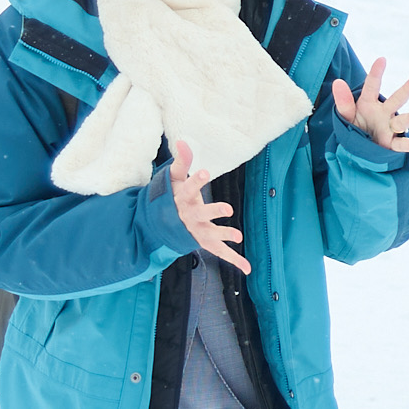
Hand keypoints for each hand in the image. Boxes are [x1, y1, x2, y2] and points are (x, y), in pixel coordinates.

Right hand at [170, 138, 248, 273]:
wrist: (159, 225)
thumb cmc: (171, 196)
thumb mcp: (173, 179)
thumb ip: (181, 161)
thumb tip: (183, 140)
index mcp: (181, 199)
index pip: (189, 189)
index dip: (196, 181)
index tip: (205, 172)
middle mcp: (189, 216)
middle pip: (201, 213)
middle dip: (214, 211)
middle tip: (228, 208)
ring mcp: (197, 231)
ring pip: (211, 234)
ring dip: (224, 235)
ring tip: (238, 235)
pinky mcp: (205, 243)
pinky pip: (220, 253)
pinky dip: (235, 260)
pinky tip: (248, 268)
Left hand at [334, 58, 408, 151]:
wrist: (359, 150)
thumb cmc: (354, 128)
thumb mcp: (346, 116)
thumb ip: (343, 102)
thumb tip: (337, 82)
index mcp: (368, 104)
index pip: (372, 87)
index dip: (376, 74)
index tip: (381, 60)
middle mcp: (383, 113)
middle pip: (397, 100)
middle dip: (408, 88)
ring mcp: (389, 128)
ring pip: (403, 121)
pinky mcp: (392, 145)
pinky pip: (403, 144)